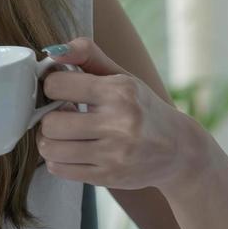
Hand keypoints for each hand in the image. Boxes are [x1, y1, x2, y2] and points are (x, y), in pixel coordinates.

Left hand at [36, 38, 211, 190]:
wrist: (178, 150)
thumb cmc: (143, 108)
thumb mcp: (122, 76)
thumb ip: (88, 55)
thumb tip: (54, 51)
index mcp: (119, 92)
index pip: (57, 86)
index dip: (52, 86)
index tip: (60, 89)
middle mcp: (119, 124)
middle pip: (51, 123)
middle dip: (48, 117)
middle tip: (62, 114)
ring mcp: (114, 155)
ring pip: (50, 149)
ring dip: (48, 140)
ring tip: (63, 133)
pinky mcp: (108, 177)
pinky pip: (60, 170)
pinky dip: (57, 159)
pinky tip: (71, 150)